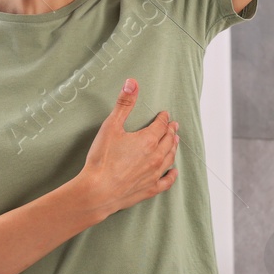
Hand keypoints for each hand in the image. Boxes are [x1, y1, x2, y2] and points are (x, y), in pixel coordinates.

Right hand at [74, 78, 179, 221]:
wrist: (98, 191)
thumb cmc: (102, 159)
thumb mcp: (111, 126)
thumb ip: (123, 104)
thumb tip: (132, 82)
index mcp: (148, 140)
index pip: (161, 125)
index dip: (163, 118)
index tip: (165, 114)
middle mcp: (156, 156)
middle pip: (168, 140)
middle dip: (171, 131)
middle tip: (173, 126)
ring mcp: (155, 173)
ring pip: (170, 157)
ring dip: (173, 148)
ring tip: (175, 142)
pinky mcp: (150, 189)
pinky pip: (167, 181)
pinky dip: (172, 174)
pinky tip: (174, 171)